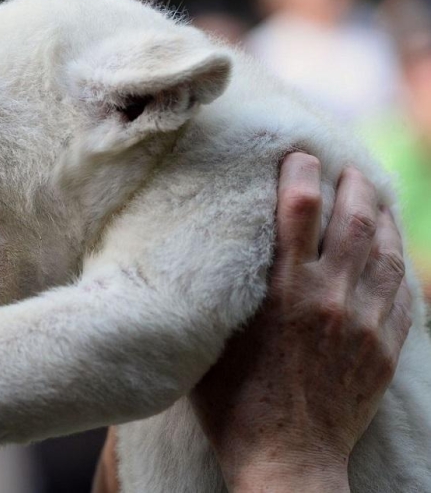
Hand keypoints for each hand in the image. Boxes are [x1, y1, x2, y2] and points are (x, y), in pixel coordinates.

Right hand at [190, 153, 411, 491]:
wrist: (286, 459)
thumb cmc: (234, 404)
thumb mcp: (213, 342)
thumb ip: (226, 295)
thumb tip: (217, 256)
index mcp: (283, 294)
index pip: (300, 211)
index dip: (302, 174)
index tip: (299, 157)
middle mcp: (330, 300)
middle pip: (353, 220)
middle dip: (352, 184)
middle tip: (345, 168)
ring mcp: (365, 324)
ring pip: (385, 250)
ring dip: (381, 215)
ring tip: (372, 195)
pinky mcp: (385, 348)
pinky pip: (403, 290)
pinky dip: (399, 258)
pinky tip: (391, 245)